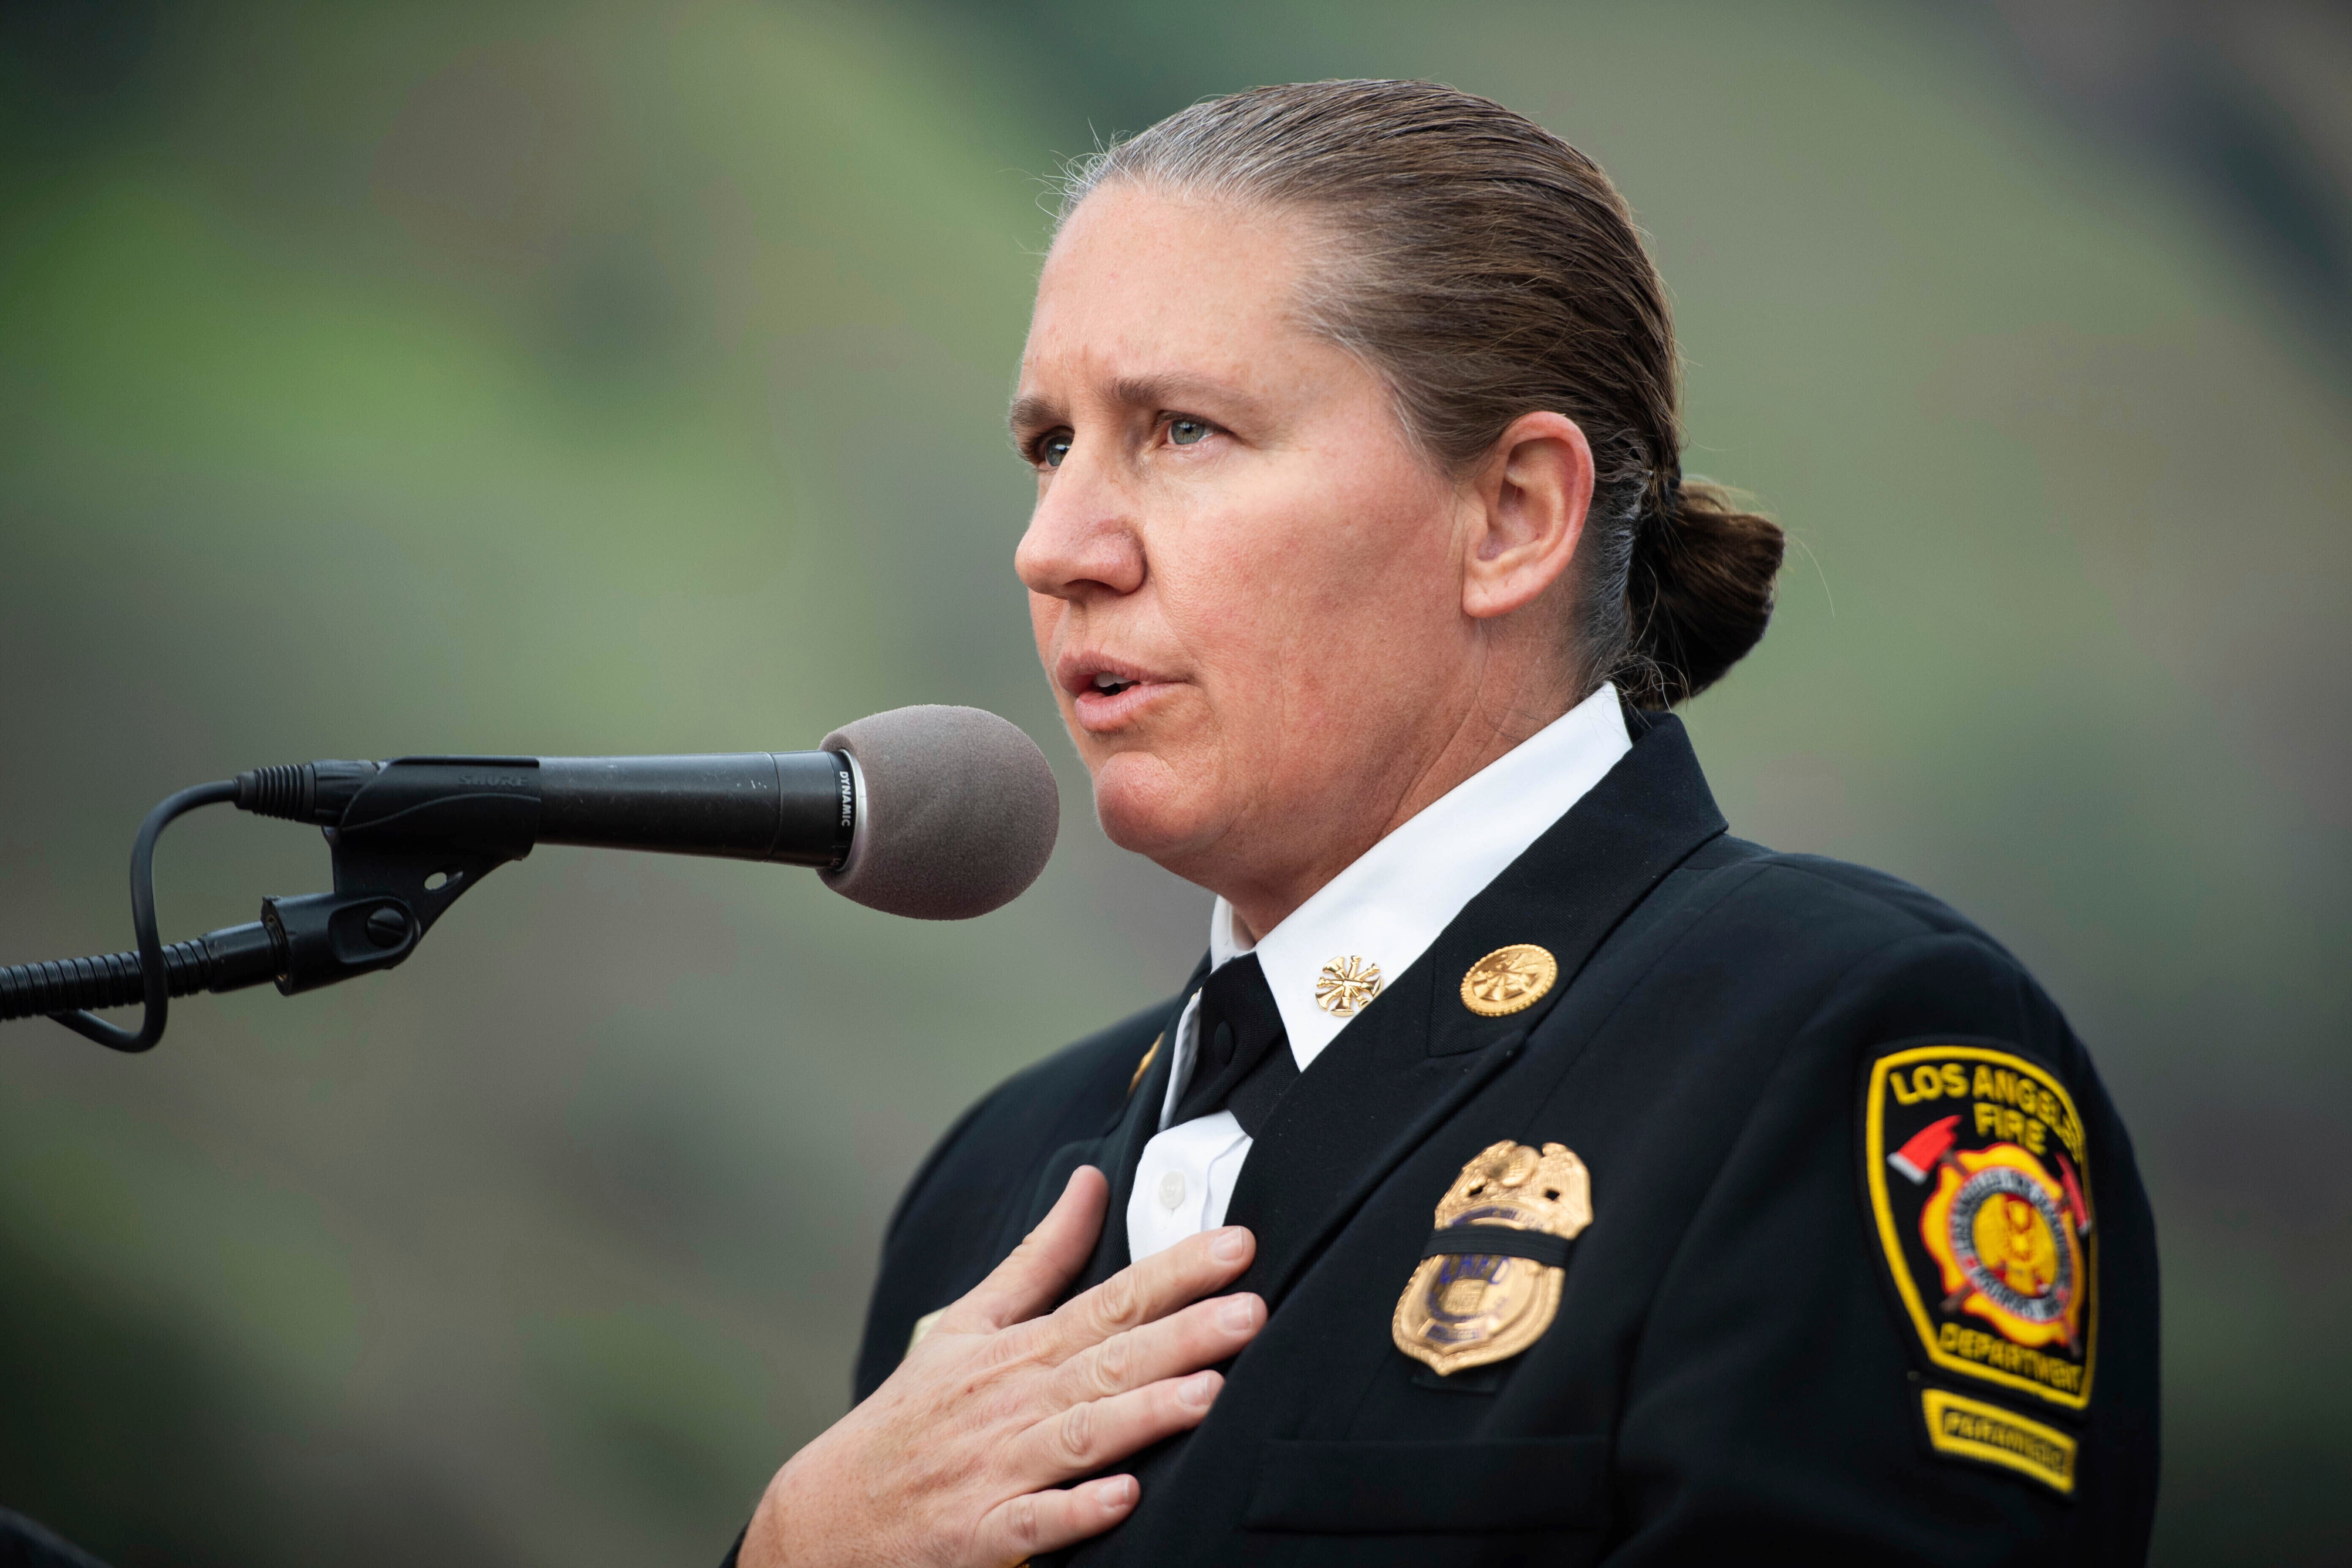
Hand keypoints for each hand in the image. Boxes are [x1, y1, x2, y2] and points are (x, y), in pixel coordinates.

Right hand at [738, 1165, 1262, 1566]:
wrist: (828, 1514)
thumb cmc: (911, 1415)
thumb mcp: (967, 1323)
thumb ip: (1039, 1257)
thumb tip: (1090, 1182)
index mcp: (1017, 1350)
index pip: (1109, 1300)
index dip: (1174, 1273)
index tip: (1236, 1247)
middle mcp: (1013, 1403)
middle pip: (1108, 1363)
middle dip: (1180, 1335)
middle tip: (1249, 1310)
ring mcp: (997, 1469)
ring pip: (1081, 1438)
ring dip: (1143, 1415)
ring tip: (1209, 1393)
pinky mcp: (982, 1535)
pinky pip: (1036, 1524)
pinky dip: (1076, 1511)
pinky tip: (1125, 1497)